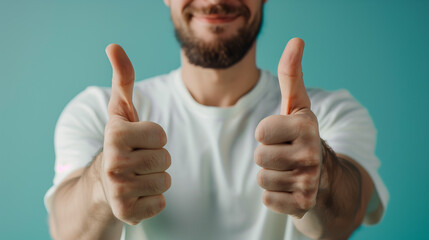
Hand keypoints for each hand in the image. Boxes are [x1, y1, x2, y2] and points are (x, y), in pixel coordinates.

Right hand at [101, 44, 170, 224]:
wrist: (100, 183)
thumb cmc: (119, 142)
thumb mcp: (120, 110)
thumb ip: (123, 78)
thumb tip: (114, 46)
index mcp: (115, 136)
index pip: (162, 135)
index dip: (154, 137)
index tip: (137, 141)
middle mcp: (113, 165)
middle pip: (165, 158)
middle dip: (156, 158)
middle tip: (136, 160)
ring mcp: (119, 191)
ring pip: (166, 181)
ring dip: (155, 178)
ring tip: (136, 176)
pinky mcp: (126, 213)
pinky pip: (161, 203)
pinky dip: (152, 199)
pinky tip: (136, 193)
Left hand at [254, 38, 321, 217]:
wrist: (324, 176)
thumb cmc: (300, 136)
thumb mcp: (296, 105)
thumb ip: (291, 74)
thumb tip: (296, 40)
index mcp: (307, 125)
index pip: (261, 131)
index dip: (266, 133)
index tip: (282, 134)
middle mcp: (312, 153)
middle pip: (259, 156)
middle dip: (267, 156)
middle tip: (285, 155)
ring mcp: (309, 181)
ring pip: (262, 178)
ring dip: (271, 175)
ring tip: (287, 170)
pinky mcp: (303, 204)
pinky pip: (268, 199)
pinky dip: (274, 195)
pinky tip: (289, 188)